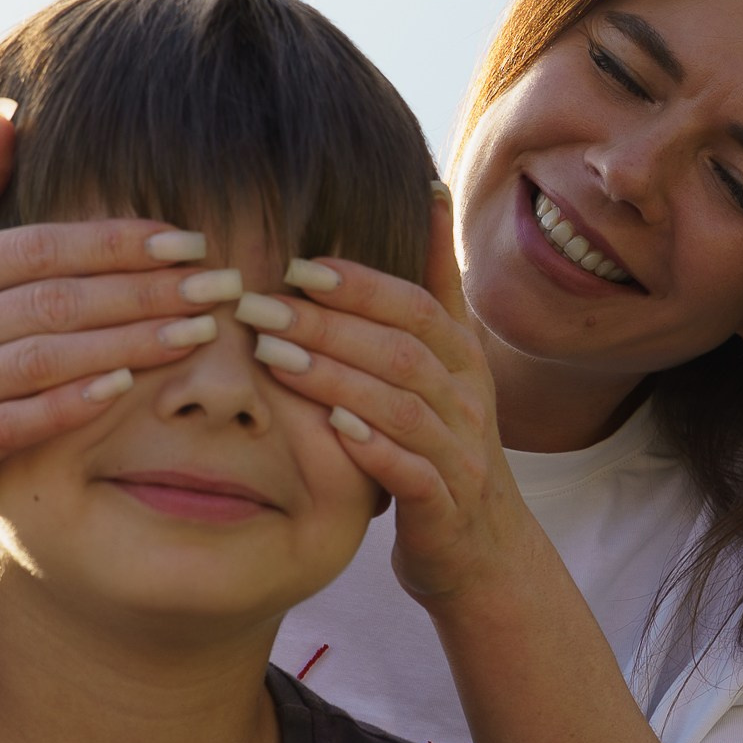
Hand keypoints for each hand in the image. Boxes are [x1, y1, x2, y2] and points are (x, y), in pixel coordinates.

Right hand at [0, 101, 239, 556]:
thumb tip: (9, 111)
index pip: (40, 248)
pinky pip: (21, 422)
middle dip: (145, 290)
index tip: (188, 239)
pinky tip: (129, 386)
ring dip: (130, 343)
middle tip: (219, 285)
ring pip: (47, 359)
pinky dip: (74, 403)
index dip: (118, 242)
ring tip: (200, 332)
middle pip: (54, 301)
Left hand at [239, 188, 542, 604]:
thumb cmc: (446, 446)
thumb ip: (436, 281)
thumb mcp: (450, 361)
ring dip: (337, 379)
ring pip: (402, 406)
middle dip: (329, 325)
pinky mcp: (446, 509)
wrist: (484, 552)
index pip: (415, 306)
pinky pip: (413, 474)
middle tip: (258, 309)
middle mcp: (468, 400)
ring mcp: (462, 456)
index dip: (360, 283)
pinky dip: (374, 450)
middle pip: (402, 349)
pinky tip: (331, 431)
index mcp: (462, 359)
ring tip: (274, 359)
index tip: (297, 266)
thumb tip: (431, 189)